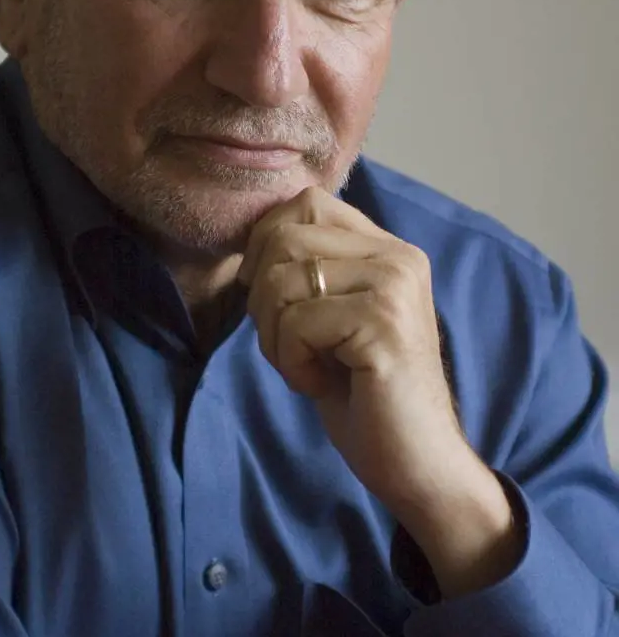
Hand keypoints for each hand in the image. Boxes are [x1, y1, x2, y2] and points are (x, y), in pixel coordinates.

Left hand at [238, 187, 521, 596]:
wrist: (417, 464)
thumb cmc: (364, 394)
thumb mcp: (329, 316)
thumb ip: (306, 269)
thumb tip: (250, 243)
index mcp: (388, 248)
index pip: (306, 202)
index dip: (268, 244)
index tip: (274, 298)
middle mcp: (398, 256)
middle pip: (284, 237)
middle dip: (263, 299)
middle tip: (291, 345)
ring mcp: (394, 285)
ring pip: (281, 279)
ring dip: (275, 335)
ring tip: (310, 366)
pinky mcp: (383, 323)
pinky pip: (295, 323)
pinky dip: (290, 361)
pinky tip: (321, 383)